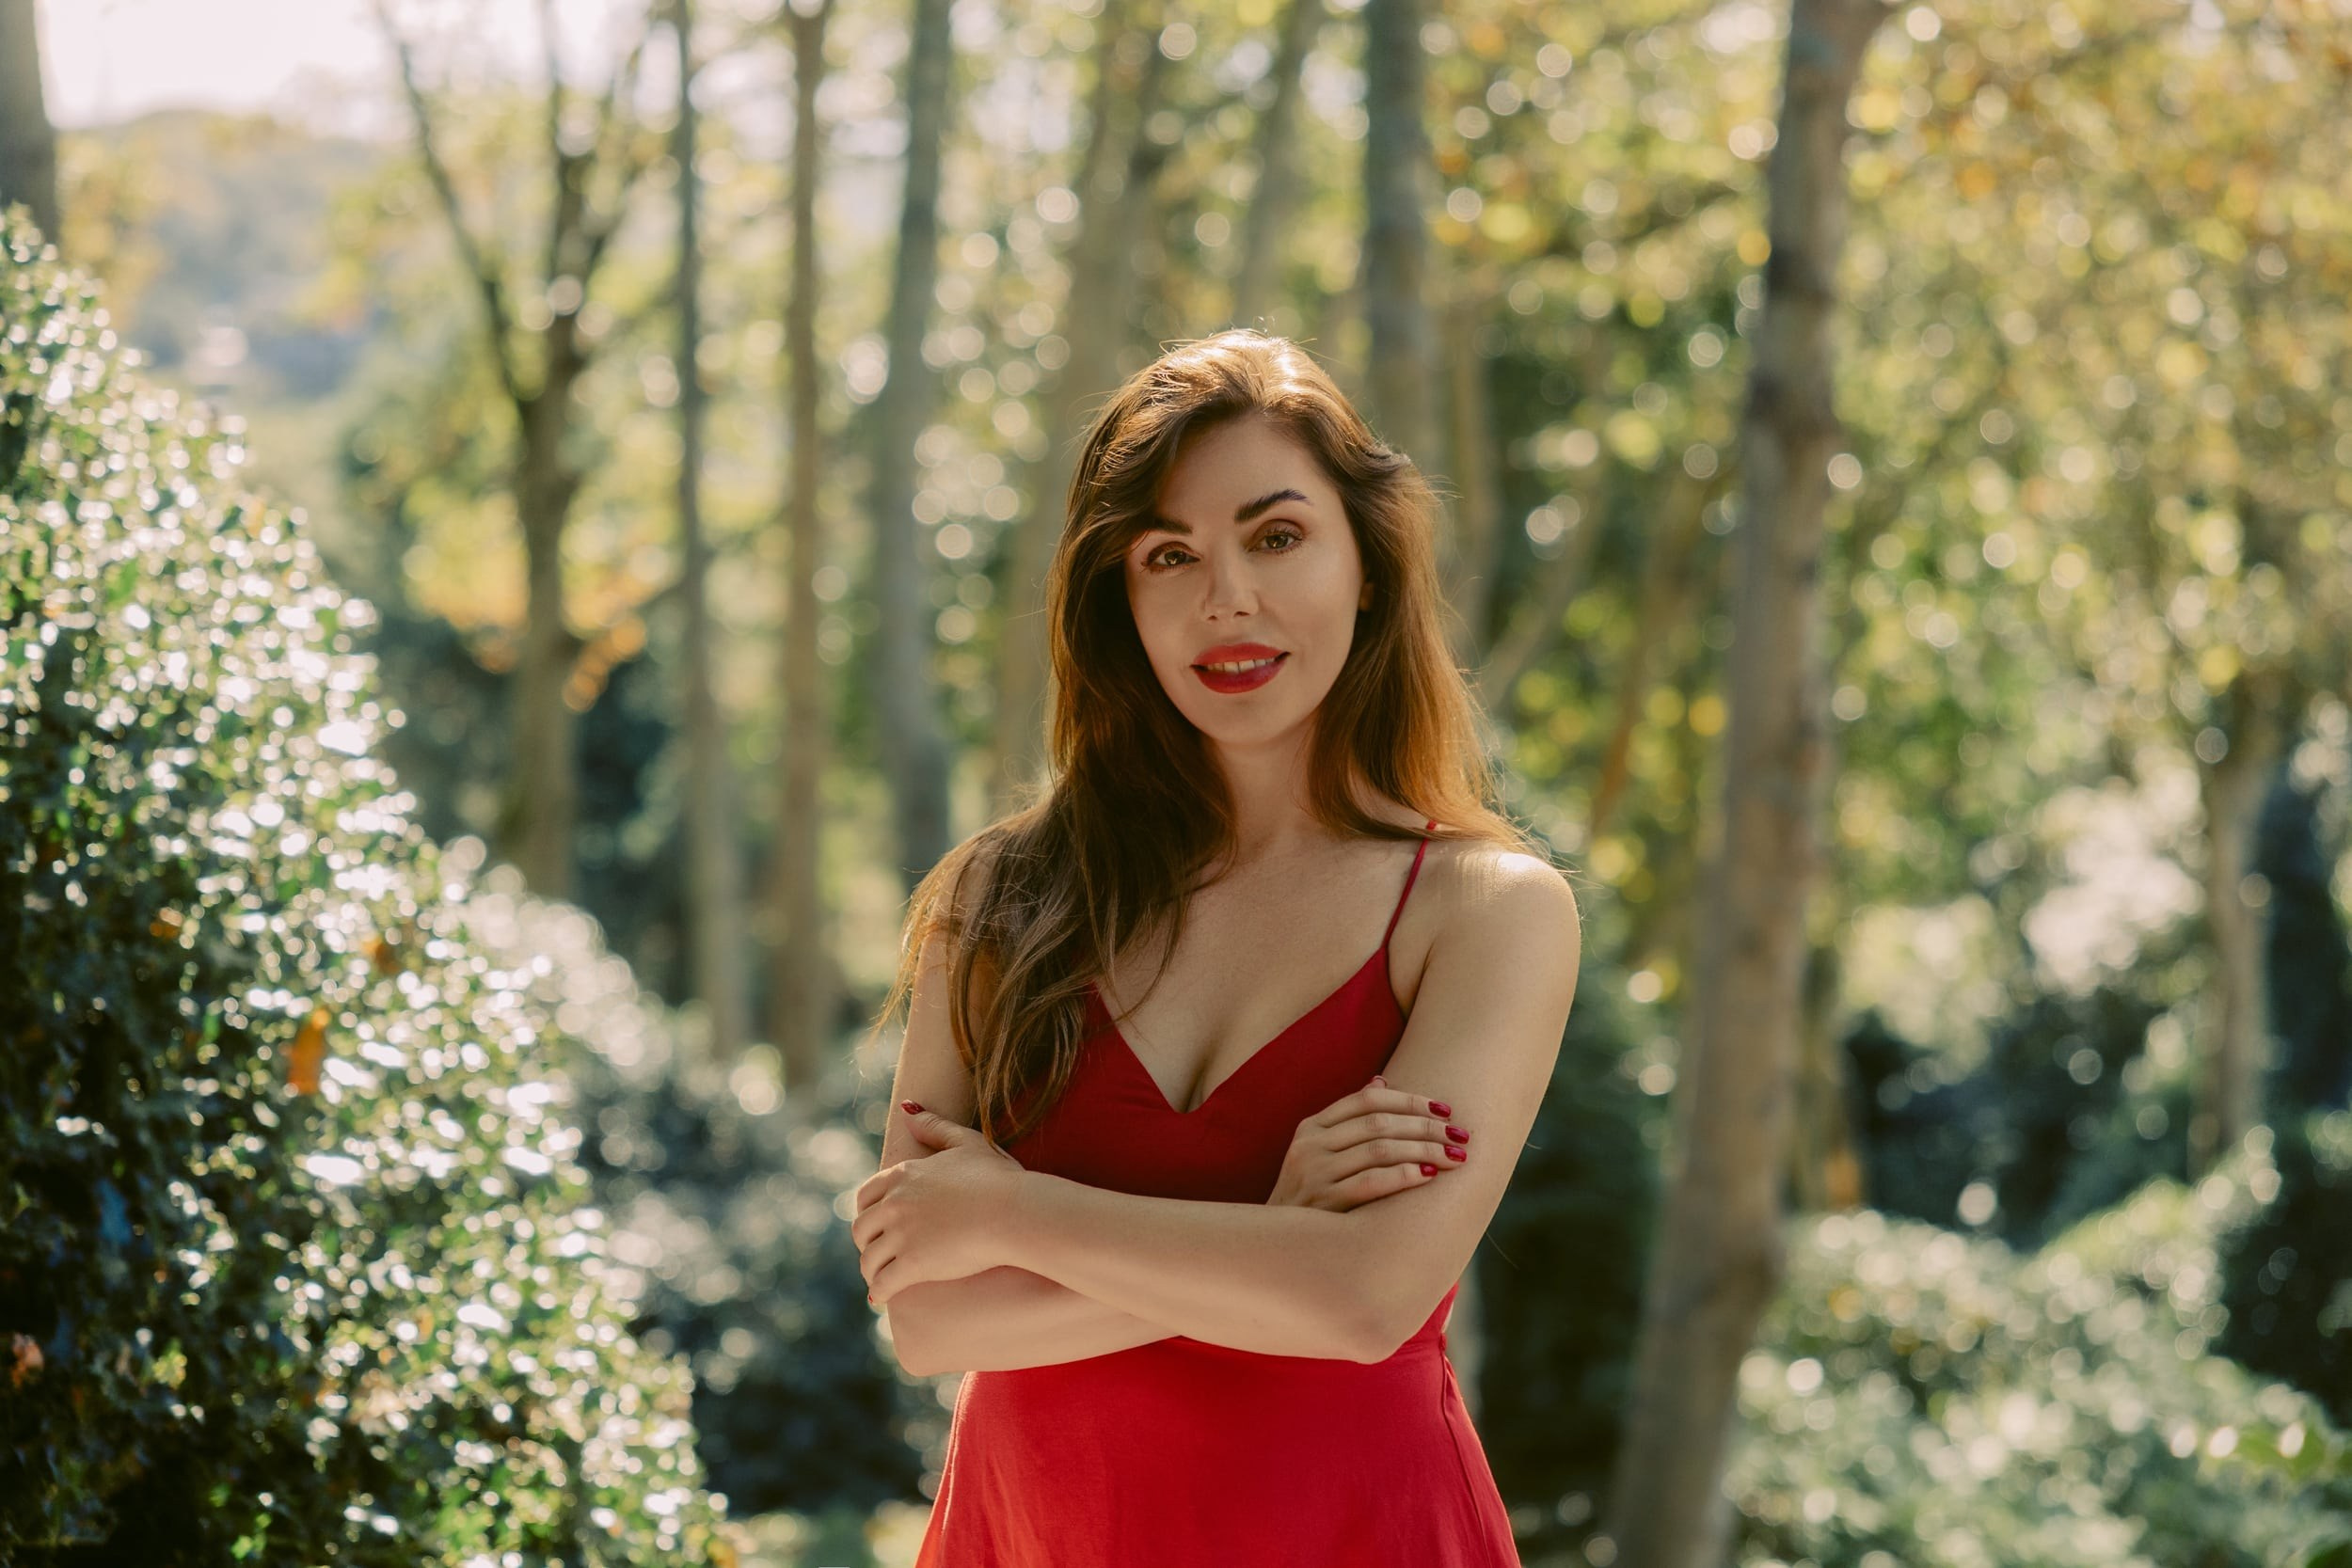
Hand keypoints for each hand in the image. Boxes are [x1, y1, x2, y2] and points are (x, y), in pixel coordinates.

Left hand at [852, 1104, 1028, 1305]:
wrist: (1015, 1212)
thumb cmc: (998, 1178)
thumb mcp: (967, 1142)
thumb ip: (935, 1126)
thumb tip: (907, 1108)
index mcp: (904, 1175)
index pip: (866, 1195)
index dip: (868, 1212)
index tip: (877, 1224)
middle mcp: (895, 1203)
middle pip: (861, 1229)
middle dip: (867, 1243)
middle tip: (878, 1254)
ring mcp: (902, 1234)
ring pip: (869, 1259)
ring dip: (871, 1271)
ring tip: (880, 1279)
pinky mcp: (912, 1264)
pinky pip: (882, 1283)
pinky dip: (878, 1292)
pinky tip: (882, 1297)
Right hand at [1266, 1075, 1470, 1211]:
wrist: (1276, 1248)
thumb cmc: (1308, 1198)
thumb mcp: (1316, 1153)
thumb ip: (1346, 1121)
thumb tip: (1380, 1083)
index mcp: (1310, 1127)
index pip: (1367, 1100)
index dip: (1410, 1100)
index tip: (1445, 1108)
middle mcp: (1310, 1145)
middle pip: (1379, 1123)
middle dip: (1426, 1126)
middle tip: (1461, 1134)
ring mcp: (1314, 1174)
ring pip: (1380, 1149)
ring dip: (1425, 1150)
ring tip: (1455, 1156)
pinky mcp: (1323, 1204)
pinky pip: (1371, 1182)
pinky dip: (1404, 1176)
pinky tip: (1429, 1176)